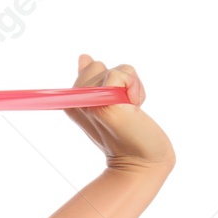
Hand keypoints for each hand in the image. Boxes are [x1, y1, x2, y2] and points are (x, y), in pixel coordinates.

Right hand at [64, 54, 175, 171]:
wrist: (143, 160)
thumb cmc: (131, 134)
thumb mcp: (111, 102)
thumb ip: (98, 80)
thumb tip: (84, 57)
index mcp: (74, 100)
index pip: (89, 66)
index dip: (110, 79)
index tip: (119, 102)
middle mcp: (75, 100)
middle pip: (97, 65)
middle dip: (121, 80)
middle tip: (127, 106)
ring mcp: (86, 101)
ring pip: (110, 69)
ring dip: (130, 85)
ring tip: (131, 108)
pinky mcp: (101, 104)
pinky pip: (120, 74)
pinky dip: (134, 87)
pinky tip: (135, 107)